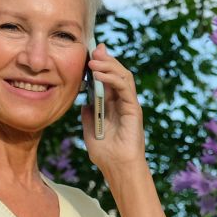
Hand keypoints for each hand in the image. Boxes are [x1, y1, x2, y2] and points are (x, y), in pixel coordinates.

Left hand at [81, 44, 147, 177]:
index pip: (108, 79)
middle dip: (105, 59)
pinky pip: (125, 88)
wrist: (117, 168)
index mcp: (112, 106)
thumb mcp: (89, 130)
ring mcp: (129, 105)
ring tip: (93, 60)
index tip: (89, 53)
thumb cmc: (105, 154)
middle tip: (93, 48)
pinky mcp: (134, 109)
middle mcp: (122, 103)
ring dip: (108, 65)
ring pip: (123, 76)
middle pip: (117, 73)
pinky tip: (99, 74)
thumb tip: (83, 101)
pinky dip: (112, 78)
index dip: (100, 65)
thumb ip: (87, 115)